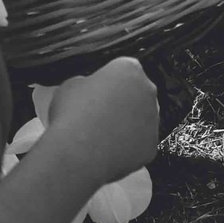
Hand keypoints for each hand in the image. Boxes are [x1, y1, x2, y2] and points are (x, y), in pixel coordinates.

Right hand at [42, 55, 161, 181]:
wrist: (77, 153)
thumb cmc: (71, 116)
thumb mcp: (69, 86)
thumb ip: (84, 83)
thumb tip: (86, 90)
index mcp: (129, 69)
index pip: (122, 70)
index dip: (106, 83)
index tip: (95, 94)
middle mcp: (148, 91)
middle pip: (135, 94)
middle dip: (120, 103)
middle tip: (97, 116)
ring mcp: (153, 119)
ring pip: (140, 120)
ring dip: (125, 125)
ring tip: (99, 137)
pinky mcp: (151, 145)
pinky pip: (140, 144)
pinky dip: (127, 148)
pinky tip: (107, 151)